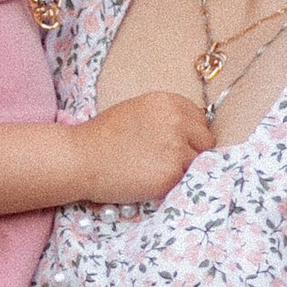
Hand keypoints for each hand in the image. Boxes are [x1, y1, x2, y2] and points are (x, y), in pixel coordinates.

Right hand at [63, 91, 214, 208]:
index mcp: (168, 102)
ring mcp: (176, 149)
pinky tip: (151, 181)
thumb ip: (165, 117)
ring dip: (183, 169)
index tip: (174, 143)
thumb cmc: (102, 136)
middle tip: (167, 160)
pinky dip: (173, 184)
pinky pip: (185, 181)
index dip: (189, 133)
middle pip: (205, 141)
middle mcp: (177, 122)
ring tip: (156, 171)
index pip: (199, 119)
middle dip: (192, 151)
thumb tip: (188, 132)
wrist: (81, 158)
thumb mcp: (137, 111)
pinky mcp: (171, 175)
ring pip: (198, 163)